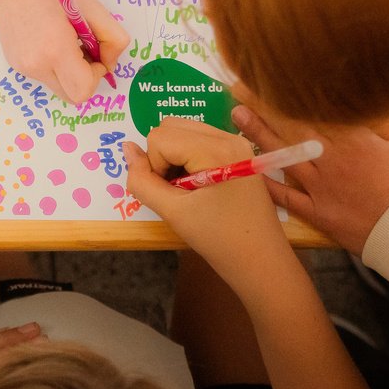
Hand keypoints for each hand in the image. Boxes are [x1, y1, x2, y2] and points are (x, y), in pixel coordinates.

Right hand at [0, 0, 129, 104]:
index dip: (96, 76)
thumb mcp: (93, 8)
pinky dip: (51, 64)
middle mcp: (35, 64)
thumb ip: (113, 40)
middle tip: (82, 49)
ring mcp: (21, 66)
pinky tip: (46, 38)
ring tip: (62, 39)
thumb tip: (109, 64)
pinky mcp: (13, 62)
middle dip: (83, 78)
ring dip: (67, 71)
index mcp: (56, 49)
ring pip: (56, 85)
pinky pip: (42, 75)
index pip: (83, 91)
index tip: (94, 53)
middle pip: (71, 96)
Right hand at [124, 121, 295, 300]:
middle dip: (162, 155)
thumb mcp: (172, 212)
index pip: (159, 138)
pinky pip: (199, 138)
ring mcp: (237, 142)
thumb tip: (127, 149)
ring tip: (186, 188)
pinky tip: (198, 184)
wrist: (261, 262)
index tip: (170, 195)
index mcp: (215, 150)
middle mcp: (228, 137)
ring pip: (183, 130)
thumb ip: (142, 180)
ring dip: (174, 155)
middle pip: (171, 126)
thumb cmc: (217, 239)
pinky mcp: (239, 151)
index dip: (155, 166)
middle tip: (175, 189)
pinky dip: (188, 156)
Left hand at [232, 99, 388, 253]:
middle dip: (265, 106)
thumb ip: (382, 126)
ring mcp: (322, 188)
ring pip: (284, 156)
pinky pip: (287, 198)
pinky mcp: (319, 213)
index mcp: (354, 142)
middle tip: (240, 89)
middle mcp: (331, 162)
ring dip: (258, 134)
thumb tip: (362, 109)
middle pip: (292, 128)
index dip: (290, 93)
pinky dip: (267, 184)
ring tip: (237, 115)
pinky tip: (248, 168)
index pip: (315, 111)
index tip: (270, 77)